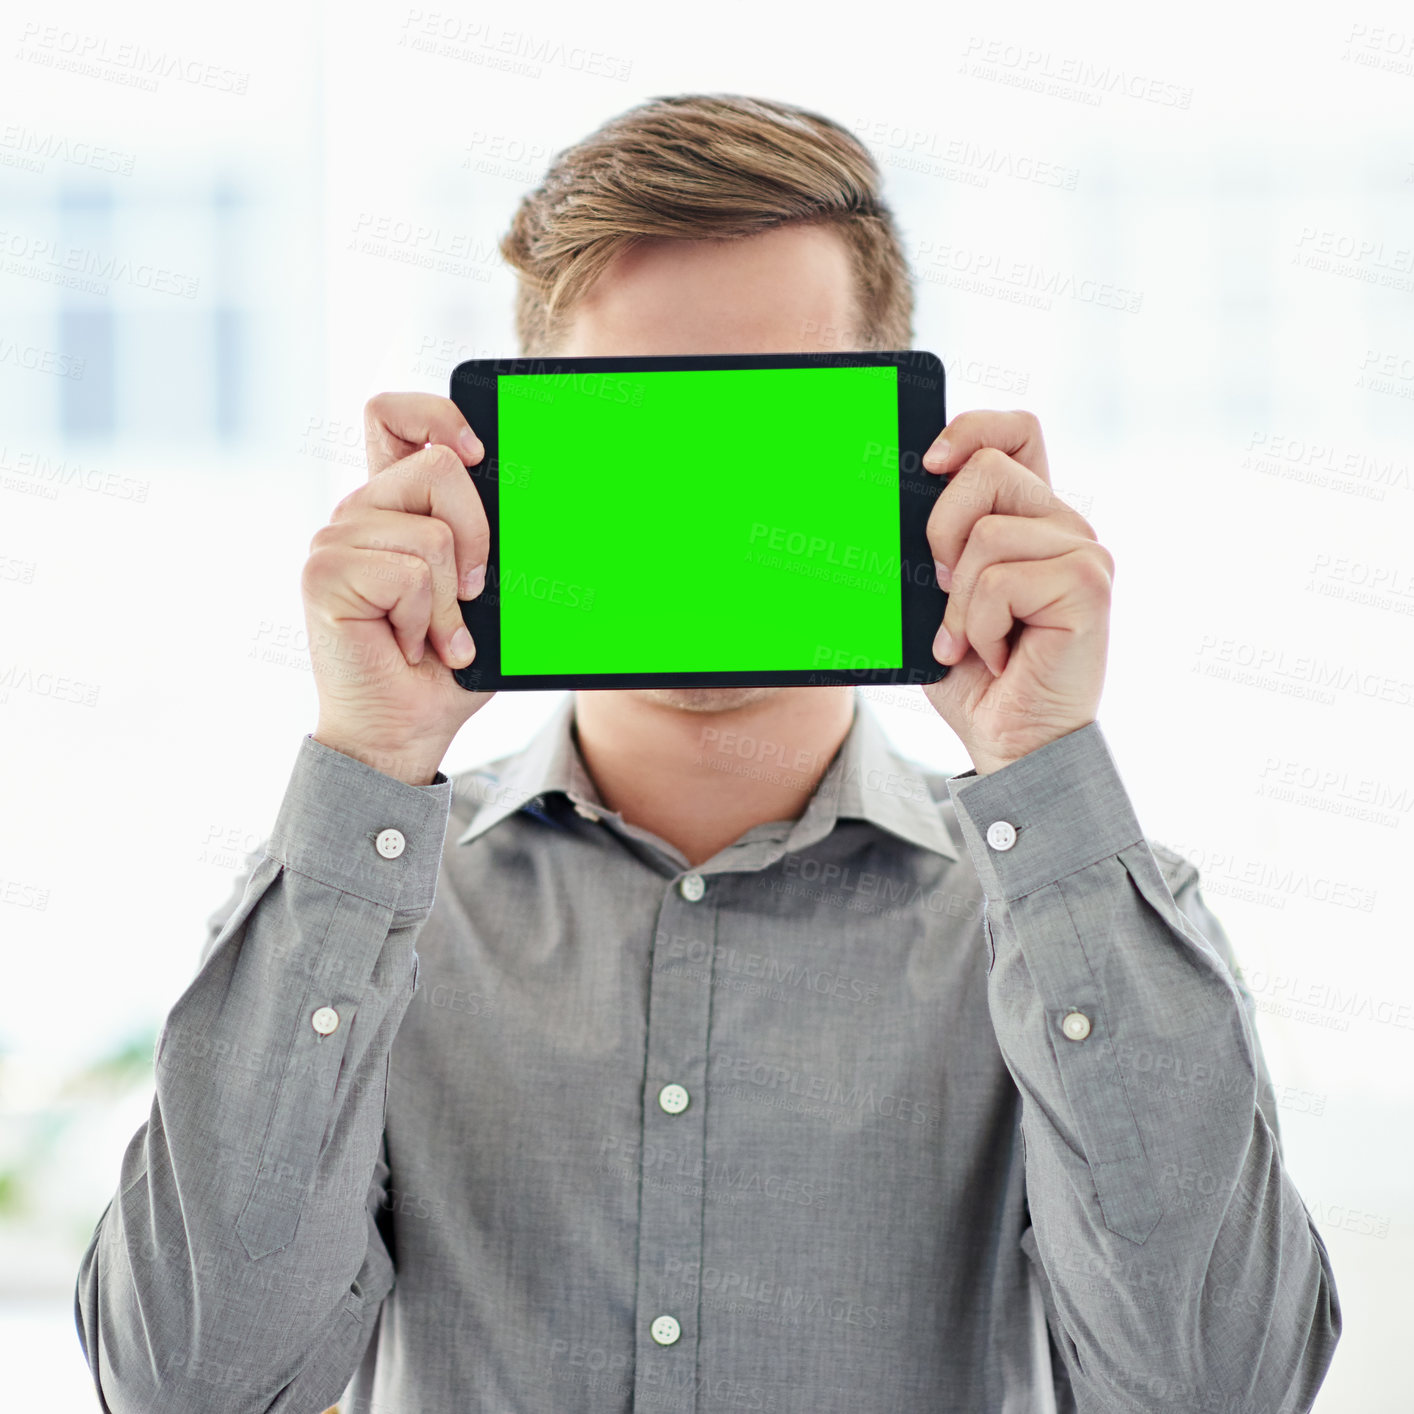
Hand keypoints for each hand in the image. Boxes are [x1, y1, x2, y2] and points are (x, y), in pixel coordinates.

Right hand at [302, 392, 494, 784]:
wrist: (406, 728)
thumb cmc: (447, 665)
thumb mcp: (484, 592)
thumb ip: (488, 541)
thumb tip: (547, 505)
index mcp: (393, 505)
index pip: (394, 416)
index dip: (436, 414)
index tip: (477, 452)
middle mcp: (358, 513)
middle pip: (437, 466)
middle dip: (479, 535)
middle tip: (472, 594)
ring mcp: (334, 541)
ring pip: (433, 532)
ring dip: (452, 599)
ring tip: (433, 632)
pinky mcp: (323, 574)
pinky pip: (410, 573)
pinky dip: (429, 619)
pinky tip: (411, 643)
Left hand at [919, 410, 1112, 775]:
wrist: (1009, 742)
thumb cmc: (973, 674)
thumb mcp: (935, 596)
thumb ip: (933, 545)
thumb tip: (883, 503)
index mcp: (1031, 518)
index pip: (1016, 432)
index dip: (973, 428)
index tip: (931, 462)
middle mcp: (1065, 525)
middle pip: (988, 468)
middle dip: (940, 533)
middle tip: (945, 593)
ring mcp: (1084, 553)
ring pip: (987, 532)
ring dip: (960, 601)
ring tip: (978, 640)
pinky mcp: (1088, 586)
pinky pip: (1001, 579)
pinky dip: (980, 626)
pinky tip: (1001, 656)